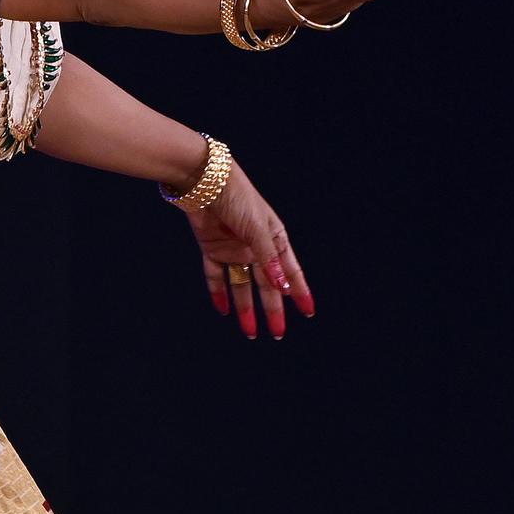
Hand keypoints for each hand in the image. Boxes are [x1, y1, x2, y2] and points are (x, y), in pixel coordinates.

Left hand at [182, 163, 314, 339]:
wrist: (204, 180)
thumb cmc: (238, 198)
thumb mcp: (258, 229)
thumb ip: (268, 259)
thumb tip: (283, 287)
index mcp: (275, 239)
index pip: (291, 272)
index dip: (299, 291)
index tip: (309, 312)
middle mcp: (256, 247)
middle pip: (266, 285)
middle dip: (272, 309)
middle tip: (277, 334)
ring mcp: (234, 249)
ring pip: (242, 285)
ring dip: (245, 308)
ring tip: (250, 332)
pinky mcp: (212, 248)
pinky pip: (216, 275)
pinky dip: (218, 293)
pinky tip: (223, 311)